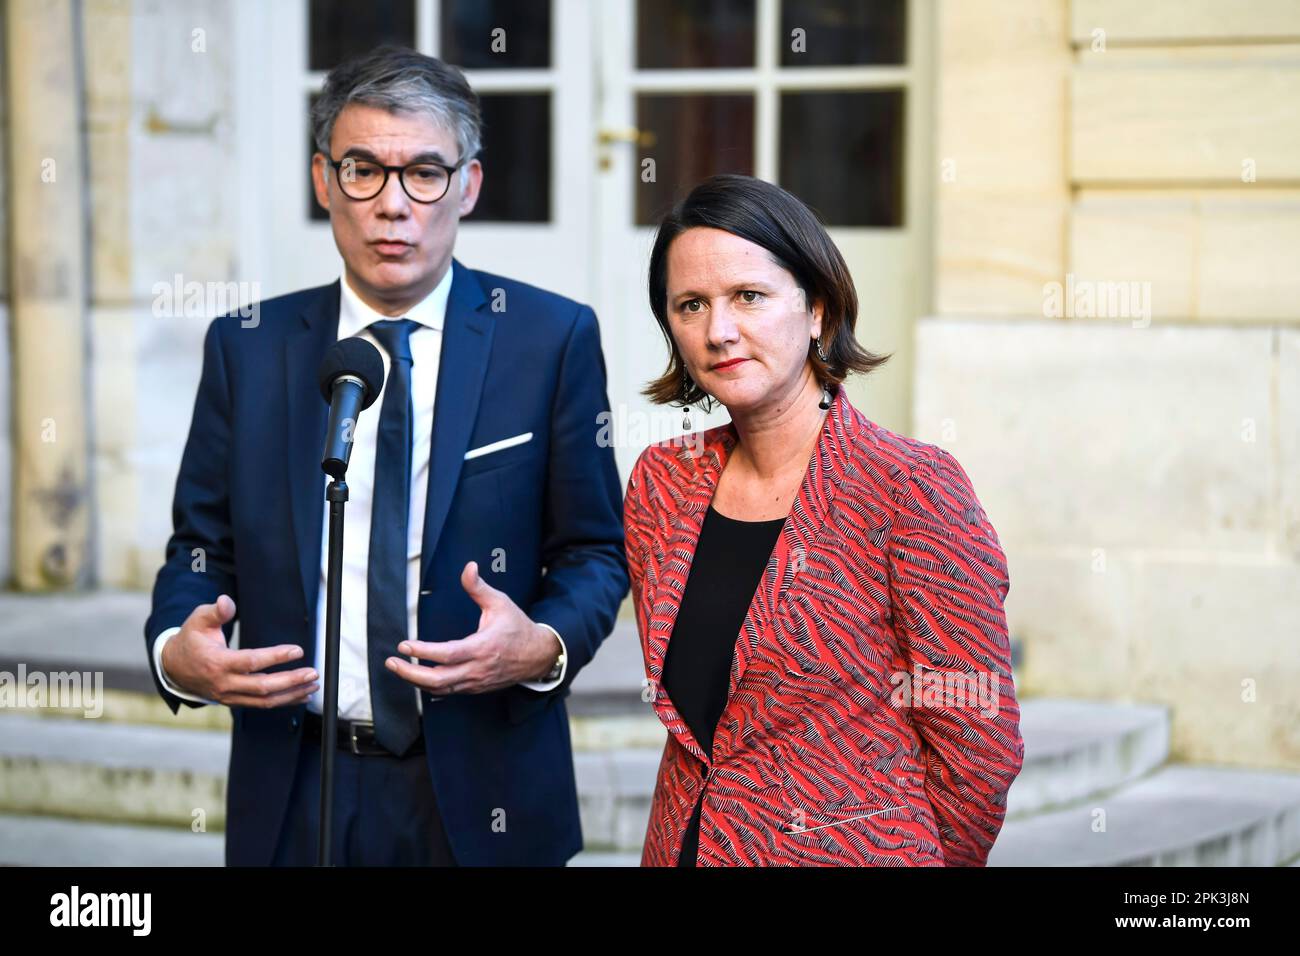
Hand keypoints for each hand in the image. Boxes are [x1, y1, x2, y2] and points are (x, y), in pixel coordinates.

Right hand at [160, 595, 318, 706]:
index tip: (297, 650)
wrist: (174, 667)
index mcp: (217, 663)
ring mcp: (229, 696)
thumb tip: (226, 601)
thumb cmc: (191, 640)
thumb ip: (216, 611)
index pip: (251, 662)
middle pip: (262, 687)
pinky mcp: (234, 701)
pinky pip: (261, 705)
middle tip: (312, 673)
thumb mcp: (198, 620)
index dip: (276, 657)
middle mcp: (224, 683)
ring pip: (264, 701)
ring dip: (291, 695)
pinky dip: (282, 702)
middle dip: (290, 681)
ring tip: (312, 686)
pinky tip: (300, 696)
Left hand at [384, 561, 560, 695]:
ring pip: (441, 688)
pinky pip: (449, 691)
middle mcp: (478, 669)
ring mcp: (476, 681)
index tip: (404, 645)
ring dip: (417, 681)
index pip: (447, 654)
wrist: (538, 655)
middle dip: (410, 674)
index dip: (423, 652)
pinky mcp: (476, 687)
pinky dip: (431, 685)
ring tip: (400, 668)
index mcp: (483, 647)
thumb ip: (479, 587)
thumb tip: (468, 567)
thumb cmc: (517, 627)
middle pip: (438, 679)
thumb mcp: (500, 603)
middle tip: (392, 662)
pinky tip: (419, 677)